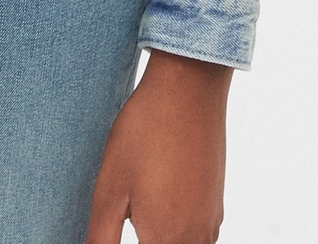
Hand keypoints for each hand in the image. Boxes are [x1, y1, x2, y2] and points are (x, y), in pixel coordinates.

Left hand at [86, 49, 231, 243]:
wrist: (189, 88)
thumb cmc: (146, 132)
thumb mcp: (110, 189)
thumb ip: (101, 239)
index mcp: (166, 241)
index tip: (117, 225)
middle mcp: (195, 239)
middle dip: (145, 239)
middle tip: (128, 215)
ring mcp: (210, 221)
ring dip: (162, 238)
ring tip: (139, 216)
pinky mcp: (216, 203)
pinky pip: (200, 236)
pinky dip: (180, 233)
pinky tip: (160, 208)